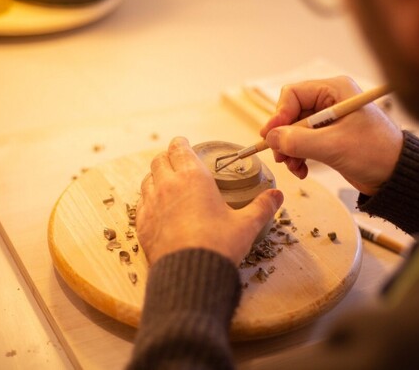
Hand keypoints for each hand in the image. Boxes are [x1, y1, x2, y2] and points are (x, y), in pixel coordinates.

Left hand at [136, 137, 283, 265]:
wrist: (189, 274)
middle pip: (159, 161)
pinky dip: (148, 200)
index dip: (180, 143)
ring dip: (156, 177)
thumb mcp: (246, 224)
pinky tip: (156, 208)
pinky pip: (141, 204)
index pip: (179, 149)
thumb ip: (262, 207)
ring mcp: (151, 205)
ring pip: (147, 180)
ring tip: (166, 182)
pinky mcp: (142, 224)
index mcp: (193, 177)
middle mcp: (168, 185)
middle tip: (176, 161)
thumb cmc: (219, 245)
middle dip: (167, 158)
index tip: (183, 143)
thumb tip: (277, 196)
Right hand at [260, 76, 402, 195]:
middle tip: (280, 156)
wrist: (397, 175)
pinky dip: (298, 156)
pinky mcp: (329, 137)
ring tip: (293, 167)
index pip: (293, 94)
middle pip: (290, 113)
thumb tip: (271, 138)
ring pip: (294, 130)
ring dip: (289, 150)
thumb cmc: (376, 153)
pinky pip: (303, 143)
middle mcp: (330, 100)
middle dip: (284, 137)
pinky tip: (302, 170)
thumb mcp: (334, 146)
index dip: (279, 115)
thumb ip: (299, 141)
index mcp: (335, 90)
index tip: (270, 136)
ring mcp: (328, 120)